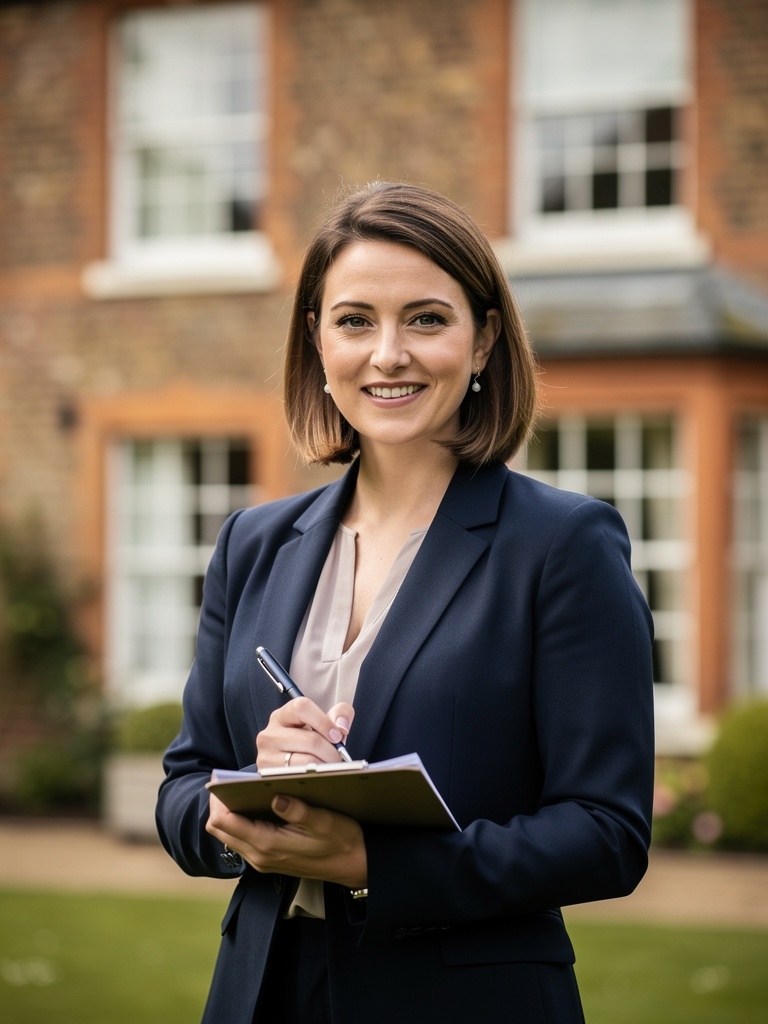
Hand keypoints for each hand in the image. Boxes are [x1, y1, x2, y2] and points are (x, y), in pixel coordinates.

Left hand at [206, 791, 367, 887]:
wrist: (355, 865)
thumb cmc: (342, 841)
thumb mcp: (324, 821)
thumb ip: (298, 810)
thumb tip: (275, 797)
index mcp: (268, 845)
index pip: (224, 822)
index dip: (218, 799)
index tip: (222, 779)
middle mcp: (259, 856)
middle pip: (219, 829)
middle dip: (219, 804)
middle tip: (229, 781)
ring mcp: (262, 859)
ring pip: (228, 834)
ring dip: (229, 813)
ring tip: (241, 789)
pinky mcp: (268, 858)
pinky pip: (241, 839)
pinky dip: (240, 821)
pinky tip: (256, 804)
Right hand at [256, 697, 353, 769]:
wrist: (289, 768)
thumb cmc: (308, 743)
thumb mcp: (323, 724)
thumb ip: (339, 714)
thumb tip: (342, 727)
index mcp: (282, 715)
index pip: (302, 707)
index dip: (324, 721)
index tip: (337, 736)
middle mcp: (269, 734)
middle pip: (310, 740)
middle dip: (331, 751)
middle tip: (338, 758)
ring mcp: (266, 755)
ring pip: (307, 761)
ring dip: (325, 766)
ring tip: (329, 767)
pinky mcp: (269, 776)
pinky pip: (300, 777)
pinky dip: (314, 778)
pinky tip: (317, 776)